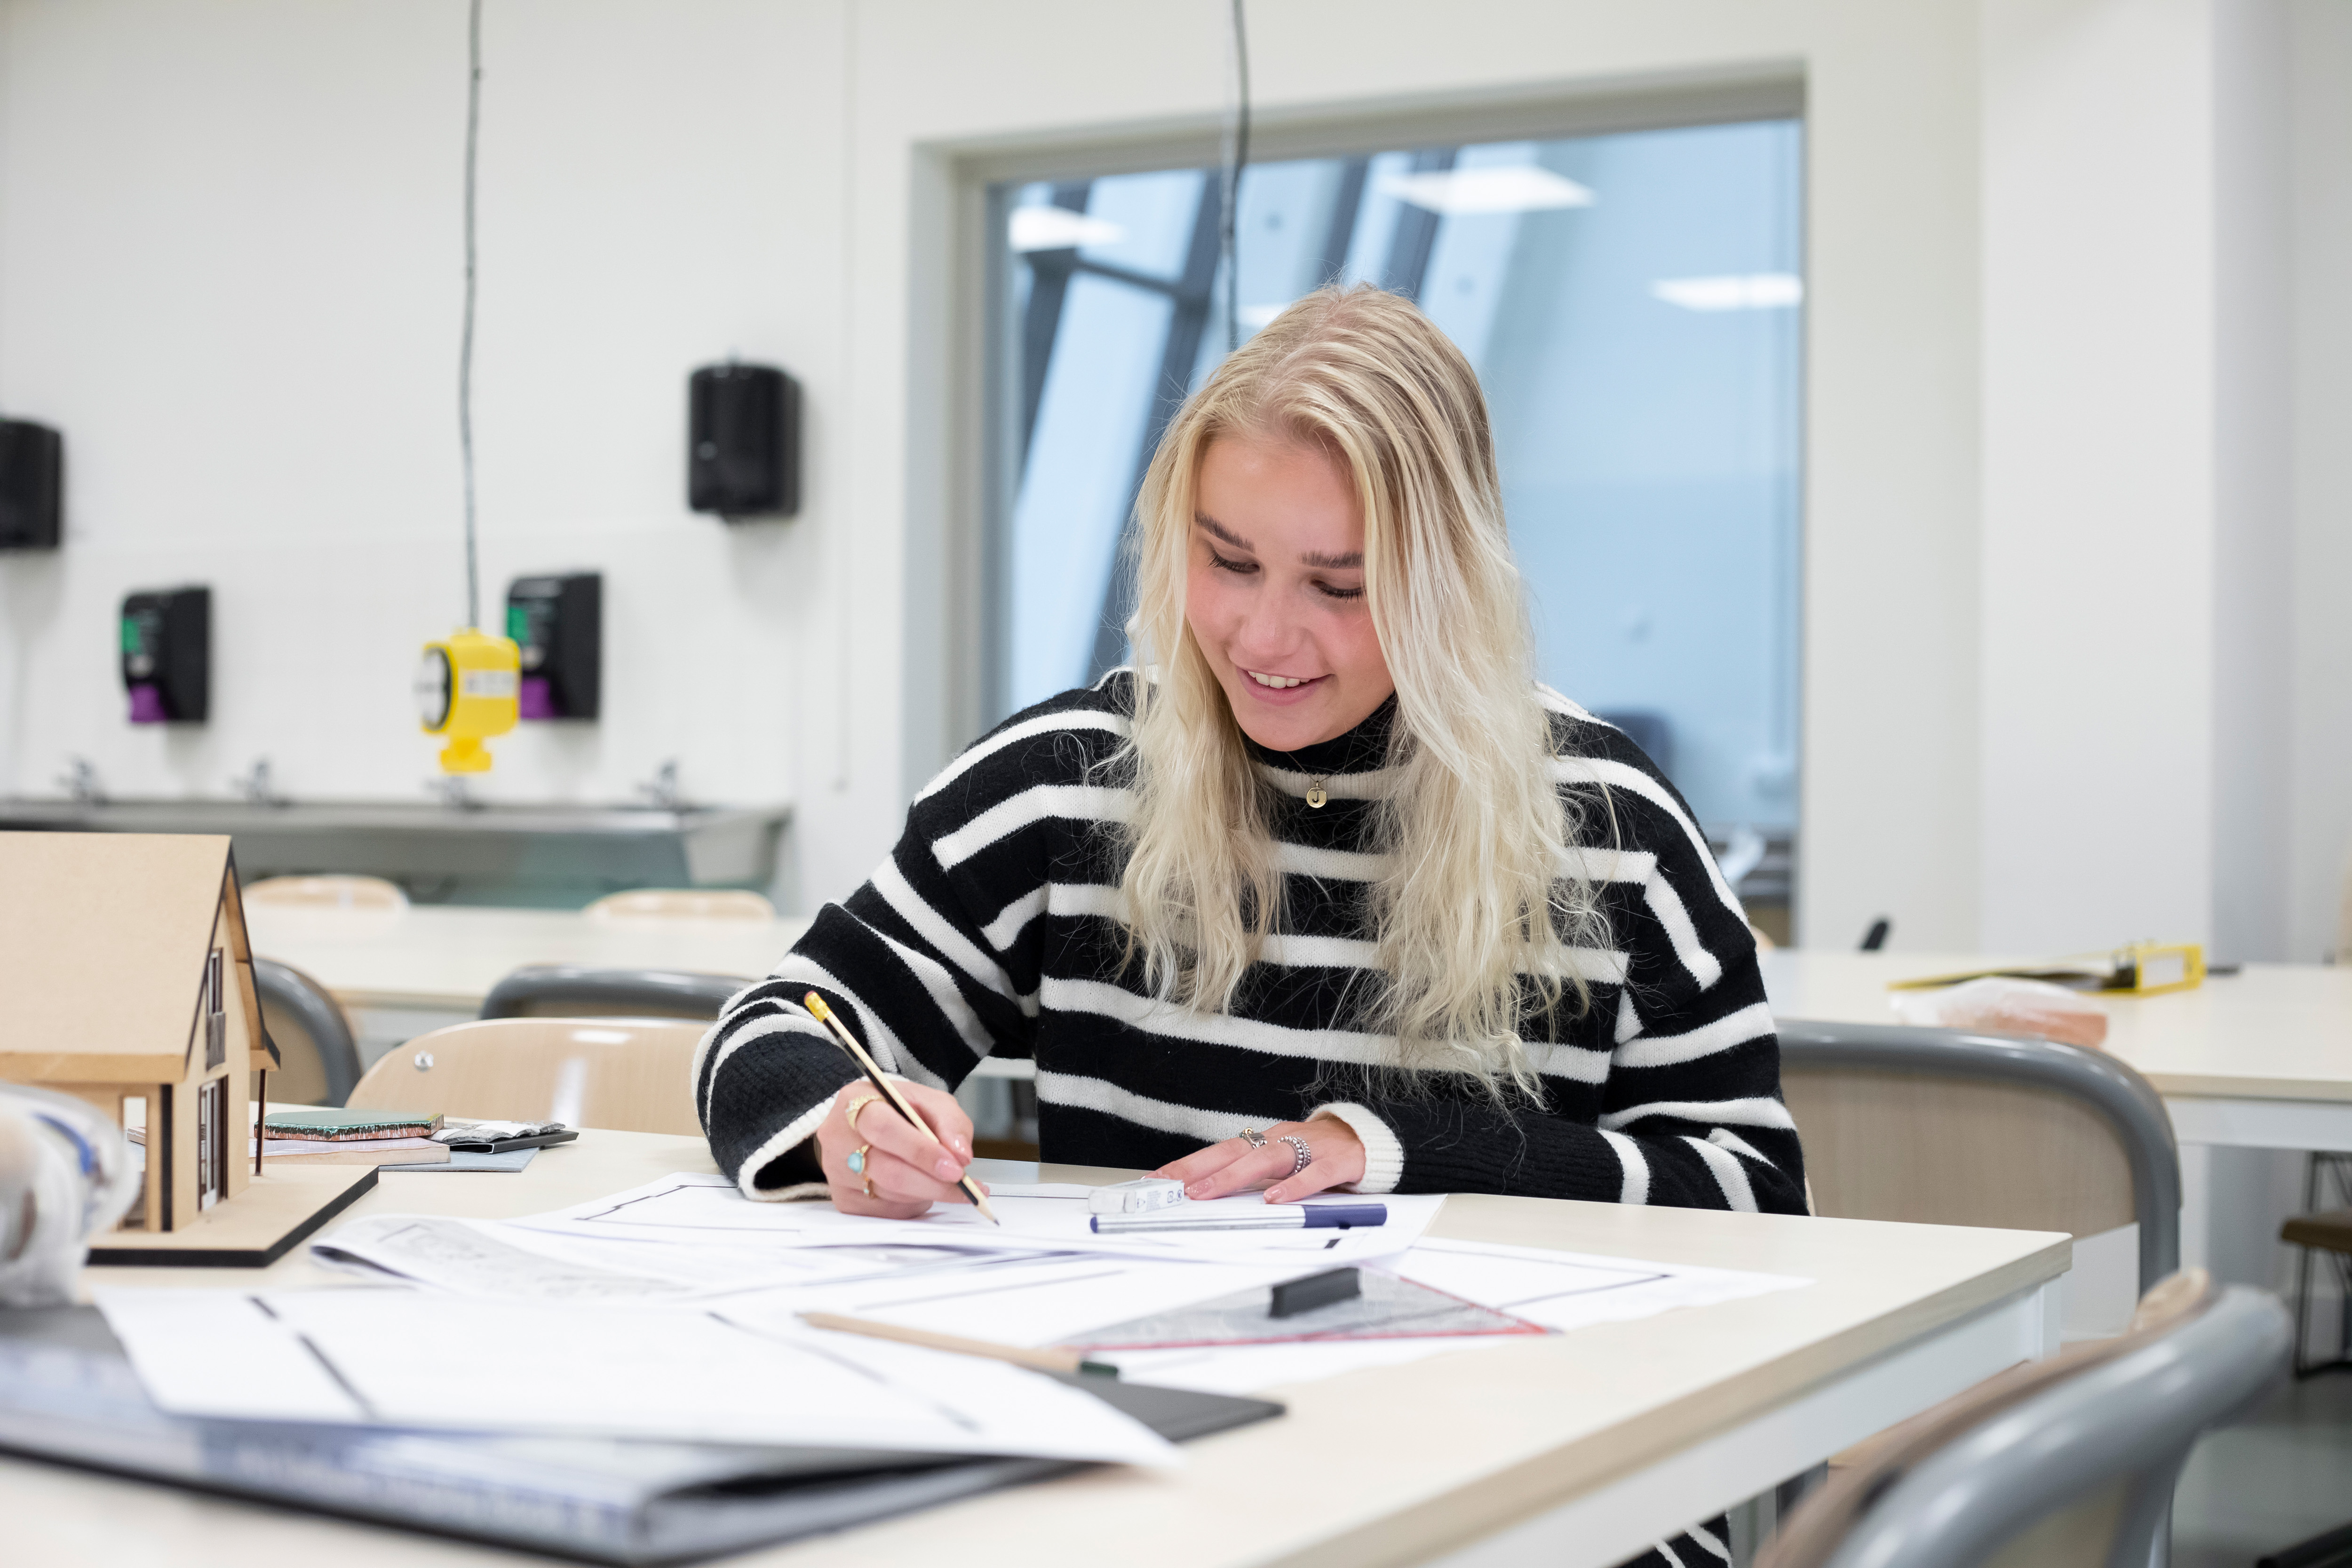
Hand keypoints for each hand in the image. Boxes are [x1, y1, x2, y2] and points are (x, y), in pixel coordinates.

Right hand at [814, 1079, 984, 1218]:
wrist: (873, 1123)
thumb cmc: (901, 1111)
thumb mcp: (930, 1101)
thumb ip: (950, 1122)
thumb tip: (960, 1155)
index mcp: (855, 1101)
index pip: (885, 1129)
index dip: (922, 1152)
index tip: (955, 1167)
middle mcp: (837, 1137)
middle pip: (886, 1169)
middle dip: (931, 1182)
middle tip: (962, 1186)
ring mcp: (835, 1171)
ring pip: (889, 1194)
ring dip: (926, 1193)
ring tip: (946, 1183)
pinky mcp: (843, 1199)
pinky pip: (885, 1211)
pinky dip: (911, 1203)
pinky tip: (920, 1188)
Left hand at [1152, 1117, 1365, 1202]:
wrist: (1366, 1139)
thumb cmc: (1316, 1152)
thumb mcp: (1279, 1159)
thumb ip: (1250, 1173)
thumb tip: (1208, 1192)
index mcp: (1263, 1140)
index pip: (1219, 1150)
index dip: (1189, 1164)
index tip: (1158, 1179)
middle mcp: (1280, 1140)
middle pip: (1234, 1151)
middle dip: (1200, 1168)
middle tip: (1173, 1186)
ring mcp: (1308, 1149)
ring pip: (1267, 1158)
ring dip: (1234, 1175)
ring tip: (1209, 1191)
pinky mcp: (1336, 1162)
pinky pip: (1314, 1173)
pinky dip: (1295, 1186)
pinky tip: (1278, 1198)